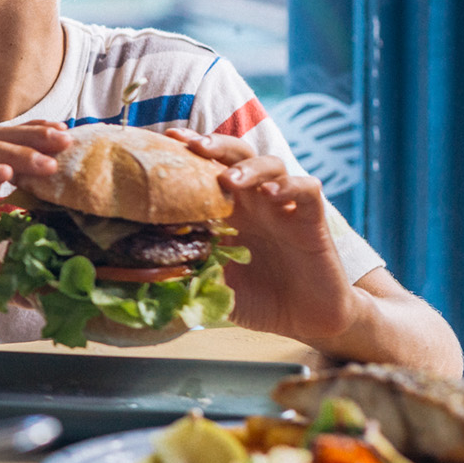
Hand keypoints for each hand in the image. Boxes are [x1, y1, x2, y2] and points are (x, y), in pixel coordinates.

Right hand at [0, 122, 70, 309]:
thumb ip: (18, 280)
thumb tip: (54, 296)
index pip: (11, 153)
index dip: (38, 142)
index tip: (70, 142)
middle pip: (0, 142)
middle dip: (35, 138)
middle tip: (67, 140)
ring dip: (15, 152)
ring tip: (46, 161)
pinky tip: (5, 173)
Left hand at [165, 129, 366, 345]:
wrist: (306, 321)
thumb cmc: (258, 300)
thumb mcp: (217, 286)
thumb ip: (191, 276)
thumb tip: (151, 277)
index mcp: (226, 212)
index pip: (206, 170)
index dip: (188, 153)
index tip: (165, 141)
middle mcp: (253, 202)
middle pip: (236, 155)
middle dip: (215, 145)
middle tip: (193, 146)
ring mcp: (284, 207)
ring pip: (271, 165)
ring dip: (249, 166)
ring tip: (230, 178)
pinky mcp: (312, 220)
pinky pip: (307, 189)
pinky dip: (290, 185)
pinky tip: (272, 194)